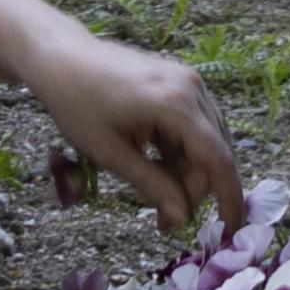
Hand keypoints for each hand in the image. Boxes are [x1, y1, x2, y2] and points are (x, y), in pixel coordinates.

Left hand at [19, 13, 243, 237]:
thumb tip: (183, 219)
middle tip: (163, 222)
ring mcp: (187, 81)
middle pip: (212, 153)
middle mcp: (192, 88)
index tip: (230, 232)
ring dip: (186, 174)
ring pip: (204, 142)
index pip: (218, 160)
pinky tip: (156, 168)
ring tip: (156, 200)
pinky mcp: (178, 82)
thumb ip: (153, 186)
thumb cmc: (78, 105)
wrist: (60, 57)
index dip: (229, 199)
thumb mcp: (112, 154)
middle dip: (193, 191)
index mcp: (177, 104)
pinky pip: (193, 127)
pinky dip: (180, 153)